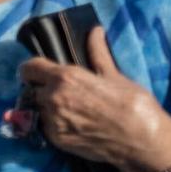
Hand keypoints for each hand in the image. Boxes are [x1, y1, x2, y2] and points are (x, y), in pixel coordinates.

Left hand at [19, 25, 170, 171]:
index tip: (41, 72)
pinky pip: (44, 127)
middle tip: (61, 92)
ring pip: (36, 109)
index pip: (29, 68)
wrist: (141, 141)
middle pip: (30, 89)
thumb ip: (97, 53)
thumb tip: (95, 30)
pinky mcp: (55, 140)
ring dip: (45, 107)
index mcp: (65, 78)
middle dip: (41, 88)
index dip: (33, 69)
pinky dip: (51, 123)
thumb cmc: (133, 104)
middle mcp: (52, 99)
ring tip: (69, 109)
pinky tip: (72, 123)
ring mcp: (51, 121)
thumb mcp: (114, 75)